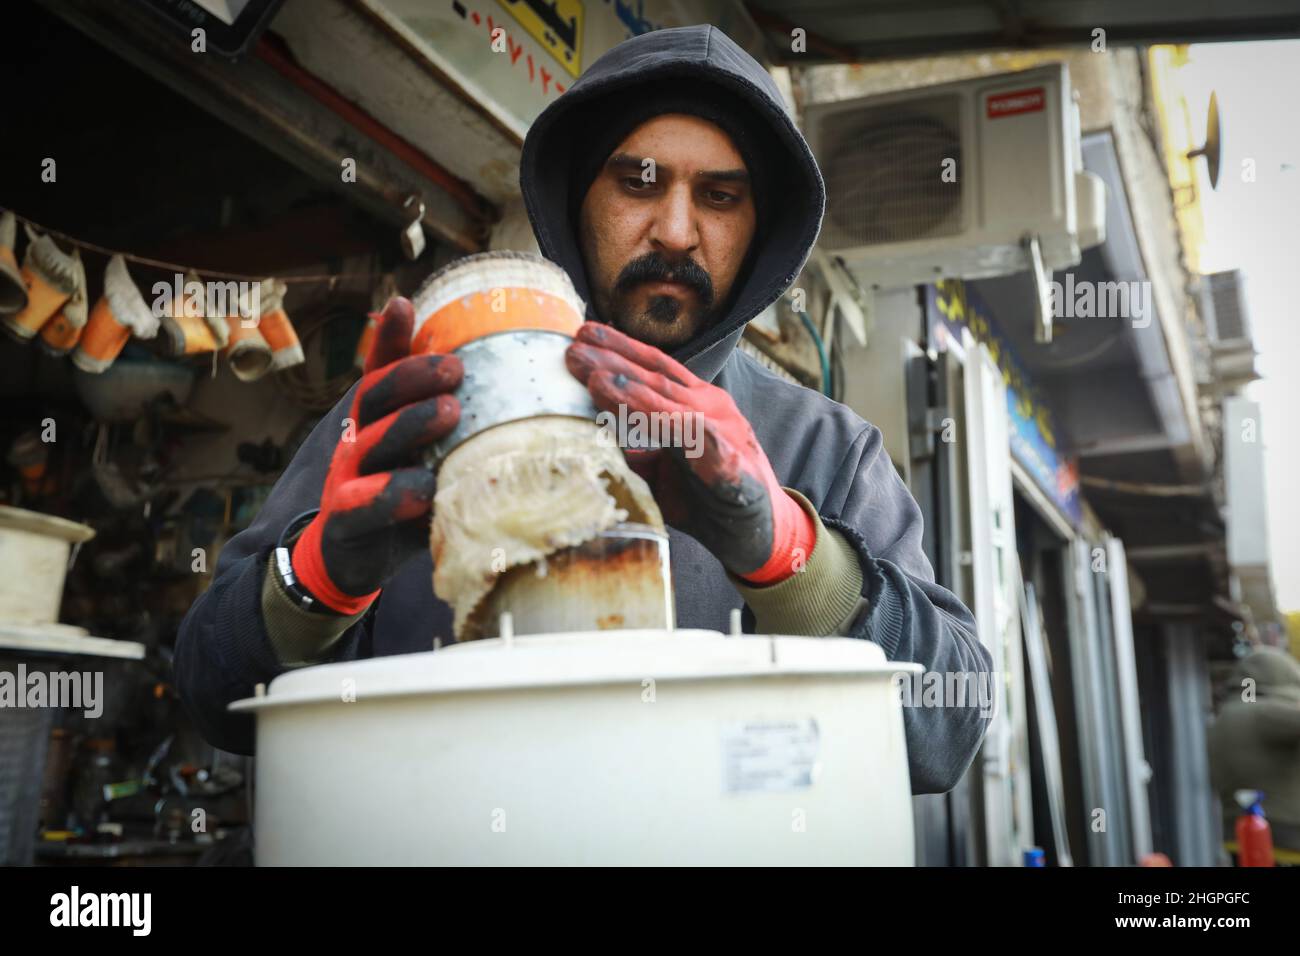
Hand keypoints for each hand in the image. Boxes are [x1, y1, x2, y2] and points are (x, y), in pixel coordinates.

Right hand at [291, 297, 461, 612]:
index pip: (381, 372)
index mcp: (376, 421)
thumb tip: (506, 385)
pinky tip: (423, 489)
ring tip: (448, 412)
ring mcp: (348, 481)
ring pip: (371, 445)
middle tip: (455, 369)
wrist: (352, 559)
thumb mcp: (426, 458)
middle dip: (413, 378)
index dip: (389, 339)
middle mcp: (357, 442)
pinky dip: (392, 495)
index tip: (405, 304)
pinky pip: (365, 504)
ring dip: (409, 425)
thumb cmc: (403, 500)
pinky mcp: (348, 523)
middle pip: (374, 398)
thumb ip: (450, 424)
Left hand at [565, 321, 813, 582]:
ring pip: (670, 399)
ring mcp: (721, 431)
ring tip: (595, 377)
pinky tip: (637, 408)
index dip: (619, 348)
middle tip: (575, 346)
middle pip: (656, 375)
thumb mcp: (664, 472)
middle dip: (614, 359)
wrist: (759, 533)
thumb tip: (592, 443)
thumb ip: (636, 454)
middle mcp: (709, 409)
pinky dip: (662, 420)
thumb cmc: (710, 498)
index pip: (655, 368)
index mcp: (696, 405)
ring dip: (630, 387)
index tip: (583, 334)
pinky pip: (691, 435)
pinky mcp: (729, 461)